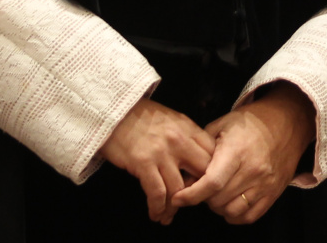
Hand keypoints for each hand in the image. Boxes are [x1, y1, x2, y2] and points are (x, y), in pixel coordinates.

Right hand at [98, 98, 216, 224]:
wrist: (112, 111)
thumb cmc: (140, 116)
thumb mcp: (171, 120)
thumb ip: (187, 137)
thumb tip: (198, 161)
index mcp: (189, 128)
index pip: (213, 156)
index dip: (212, 175)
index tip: (204, 187)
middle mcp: (179, 140)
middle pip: (201, 175)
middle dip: (197, 194)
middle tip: (188, 204)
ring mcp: (162, 152)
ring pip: (179, 189)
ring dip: (174, 208)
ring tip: (168, 216)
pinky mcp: (143, 162)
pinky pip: (157, 193)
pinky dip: (158, 208)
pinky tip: (155, 214)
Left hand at [172, 84, 315, 223]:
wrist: (285, 122)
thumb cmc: (250, 123)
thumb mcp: (221, 125)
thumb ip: (201, 150)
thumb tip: (184, 177)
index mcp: (236, 151)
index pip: (211, 183)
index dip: (191, 195)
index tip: (178, 198)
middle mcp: (253, 170)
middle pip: (219, 200)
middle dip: (203, 198)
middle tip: (201, 188)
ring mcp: (265, 184)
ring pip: (232, 211)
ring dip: (218, 207)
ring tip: (216, 195)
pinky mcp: (273, 192)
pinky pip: (249, 216)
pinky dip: (235, 215)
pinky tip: (230, 203)